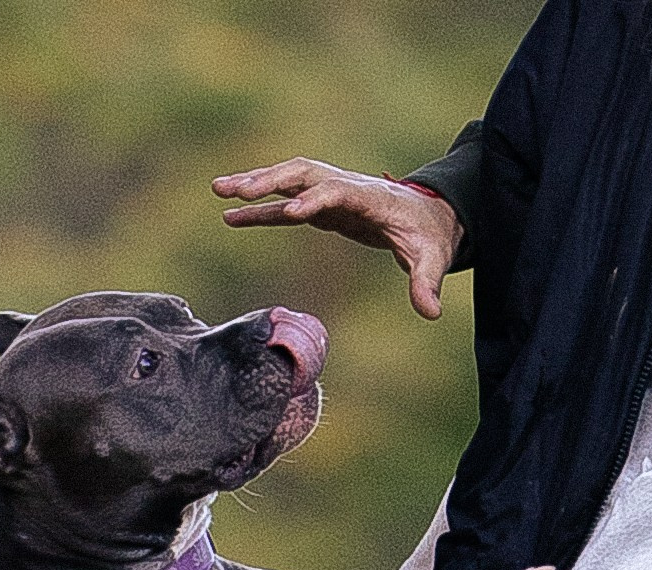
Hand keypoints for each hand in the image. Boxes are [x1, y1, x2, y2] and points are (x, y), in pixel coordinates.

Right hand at [212, 158, 463, 319]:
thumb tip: (431, 312)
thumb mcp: (432, 260)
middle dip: (270, 179)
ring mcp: (331, 193)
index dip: (315, 201)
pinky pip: (284, 205)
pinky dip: (259, 209)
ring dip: (254, 183)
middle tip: (236, 189)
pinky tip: (230, 216)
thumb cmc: (428, 237)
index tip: (291, 215)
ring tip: (219, 190)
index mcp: (372, 198)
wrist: (428, 216)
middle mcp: (346, 187)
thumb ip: (426, 284)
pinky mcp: (322, 207)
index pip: (338, 192)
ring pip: (288, 181)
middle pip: (303, 174)